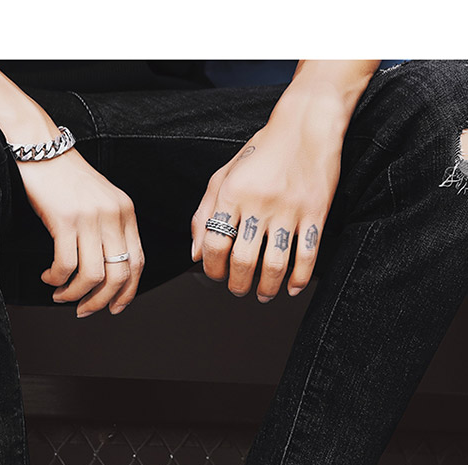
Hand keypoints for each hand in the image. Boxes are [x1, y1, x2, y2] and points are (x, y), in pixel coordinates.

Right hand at [18, 147, 144, 316]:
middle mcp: (113, 215)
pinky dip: (57, 278)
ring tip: (61, 294)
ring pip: (92, 275)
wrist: (41, 148)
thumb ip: (109, 230)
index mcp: (126, 212)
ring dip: (75, 293)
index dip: (127, 292)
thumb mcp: (99, 202)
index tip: (115, 307)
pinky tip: (49, 277)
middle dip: (100, 301)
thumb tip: (106, 272)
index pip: (137, 262)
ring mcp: (90, 217)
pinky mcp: (65, 220)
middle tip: (84, 309)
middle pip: (117, 275)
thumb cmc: (66, 178)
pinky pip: (66, 265)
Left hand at [191, 86, 348, 301]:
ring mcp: (289, 209)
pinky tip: (291, 287)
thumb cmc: (263, 151)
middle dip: (238, 285)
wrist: (307, 123)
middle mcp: (259, 203)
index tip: (217, 275)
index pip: (215, 244)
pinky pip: (307, 256)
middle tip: (238, 289)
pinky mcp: (315, 212)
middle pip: (243, 262)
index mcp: (232, 193)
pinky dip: (298, 279)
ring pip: (274, 265)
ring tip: (263, 293)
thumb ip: (204, 214)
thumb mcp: (224, 175)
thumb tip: (195, 255)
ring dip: (267, 288)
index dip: (212, 268)